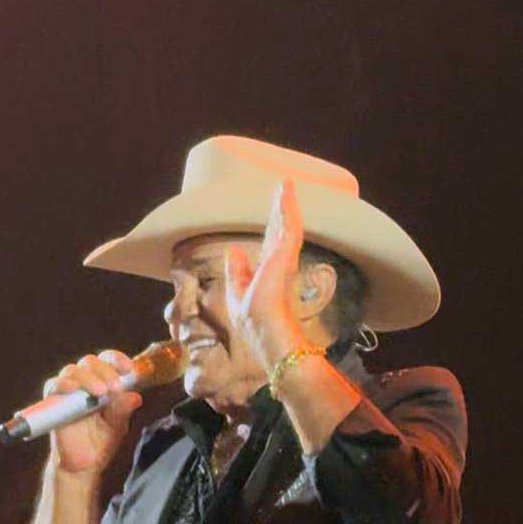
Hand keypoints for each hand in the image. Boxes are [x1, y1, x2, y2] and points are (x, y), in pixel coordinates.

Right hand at [45, 350, 142, 474]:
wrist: (84, 464)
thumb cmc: (102, 440)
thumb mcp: (117, 425)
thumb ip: (123, 410)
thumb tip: (135, 397)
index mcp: (104, 382)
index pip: (108, 361)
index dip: (117, 360)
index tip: (129, 369)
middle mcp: (85, 383)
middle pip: (90, 362)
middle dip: (105, 370)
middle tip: (115, 387)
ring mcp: (68, 392)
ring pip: (72, 370)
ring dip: (88, 377)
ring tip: (101, 392)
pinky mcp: (53, 403)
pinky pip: (53, 386)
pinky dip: (62, 384)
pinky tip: (73, 388)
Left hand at [224, 179, 309, 370]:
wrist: (271, 338)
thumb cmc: (257, 326)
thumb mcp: (238, 295)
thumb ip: (237, 272)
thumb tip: (234, 250)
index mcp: (269, 274)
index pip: (271, 246)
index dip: (271, 229)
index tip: (272, 214)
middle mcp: (278, 265)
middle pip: (279, 231)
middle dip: (280, 210)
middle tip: (283, 188)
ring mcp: (283, 260)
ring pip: (285, 226)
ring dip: (285, 205)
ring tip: (285, 185)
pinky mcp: (284, 257)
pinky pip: (288, 228)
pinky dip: (288, 209)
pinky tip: (286, 193)